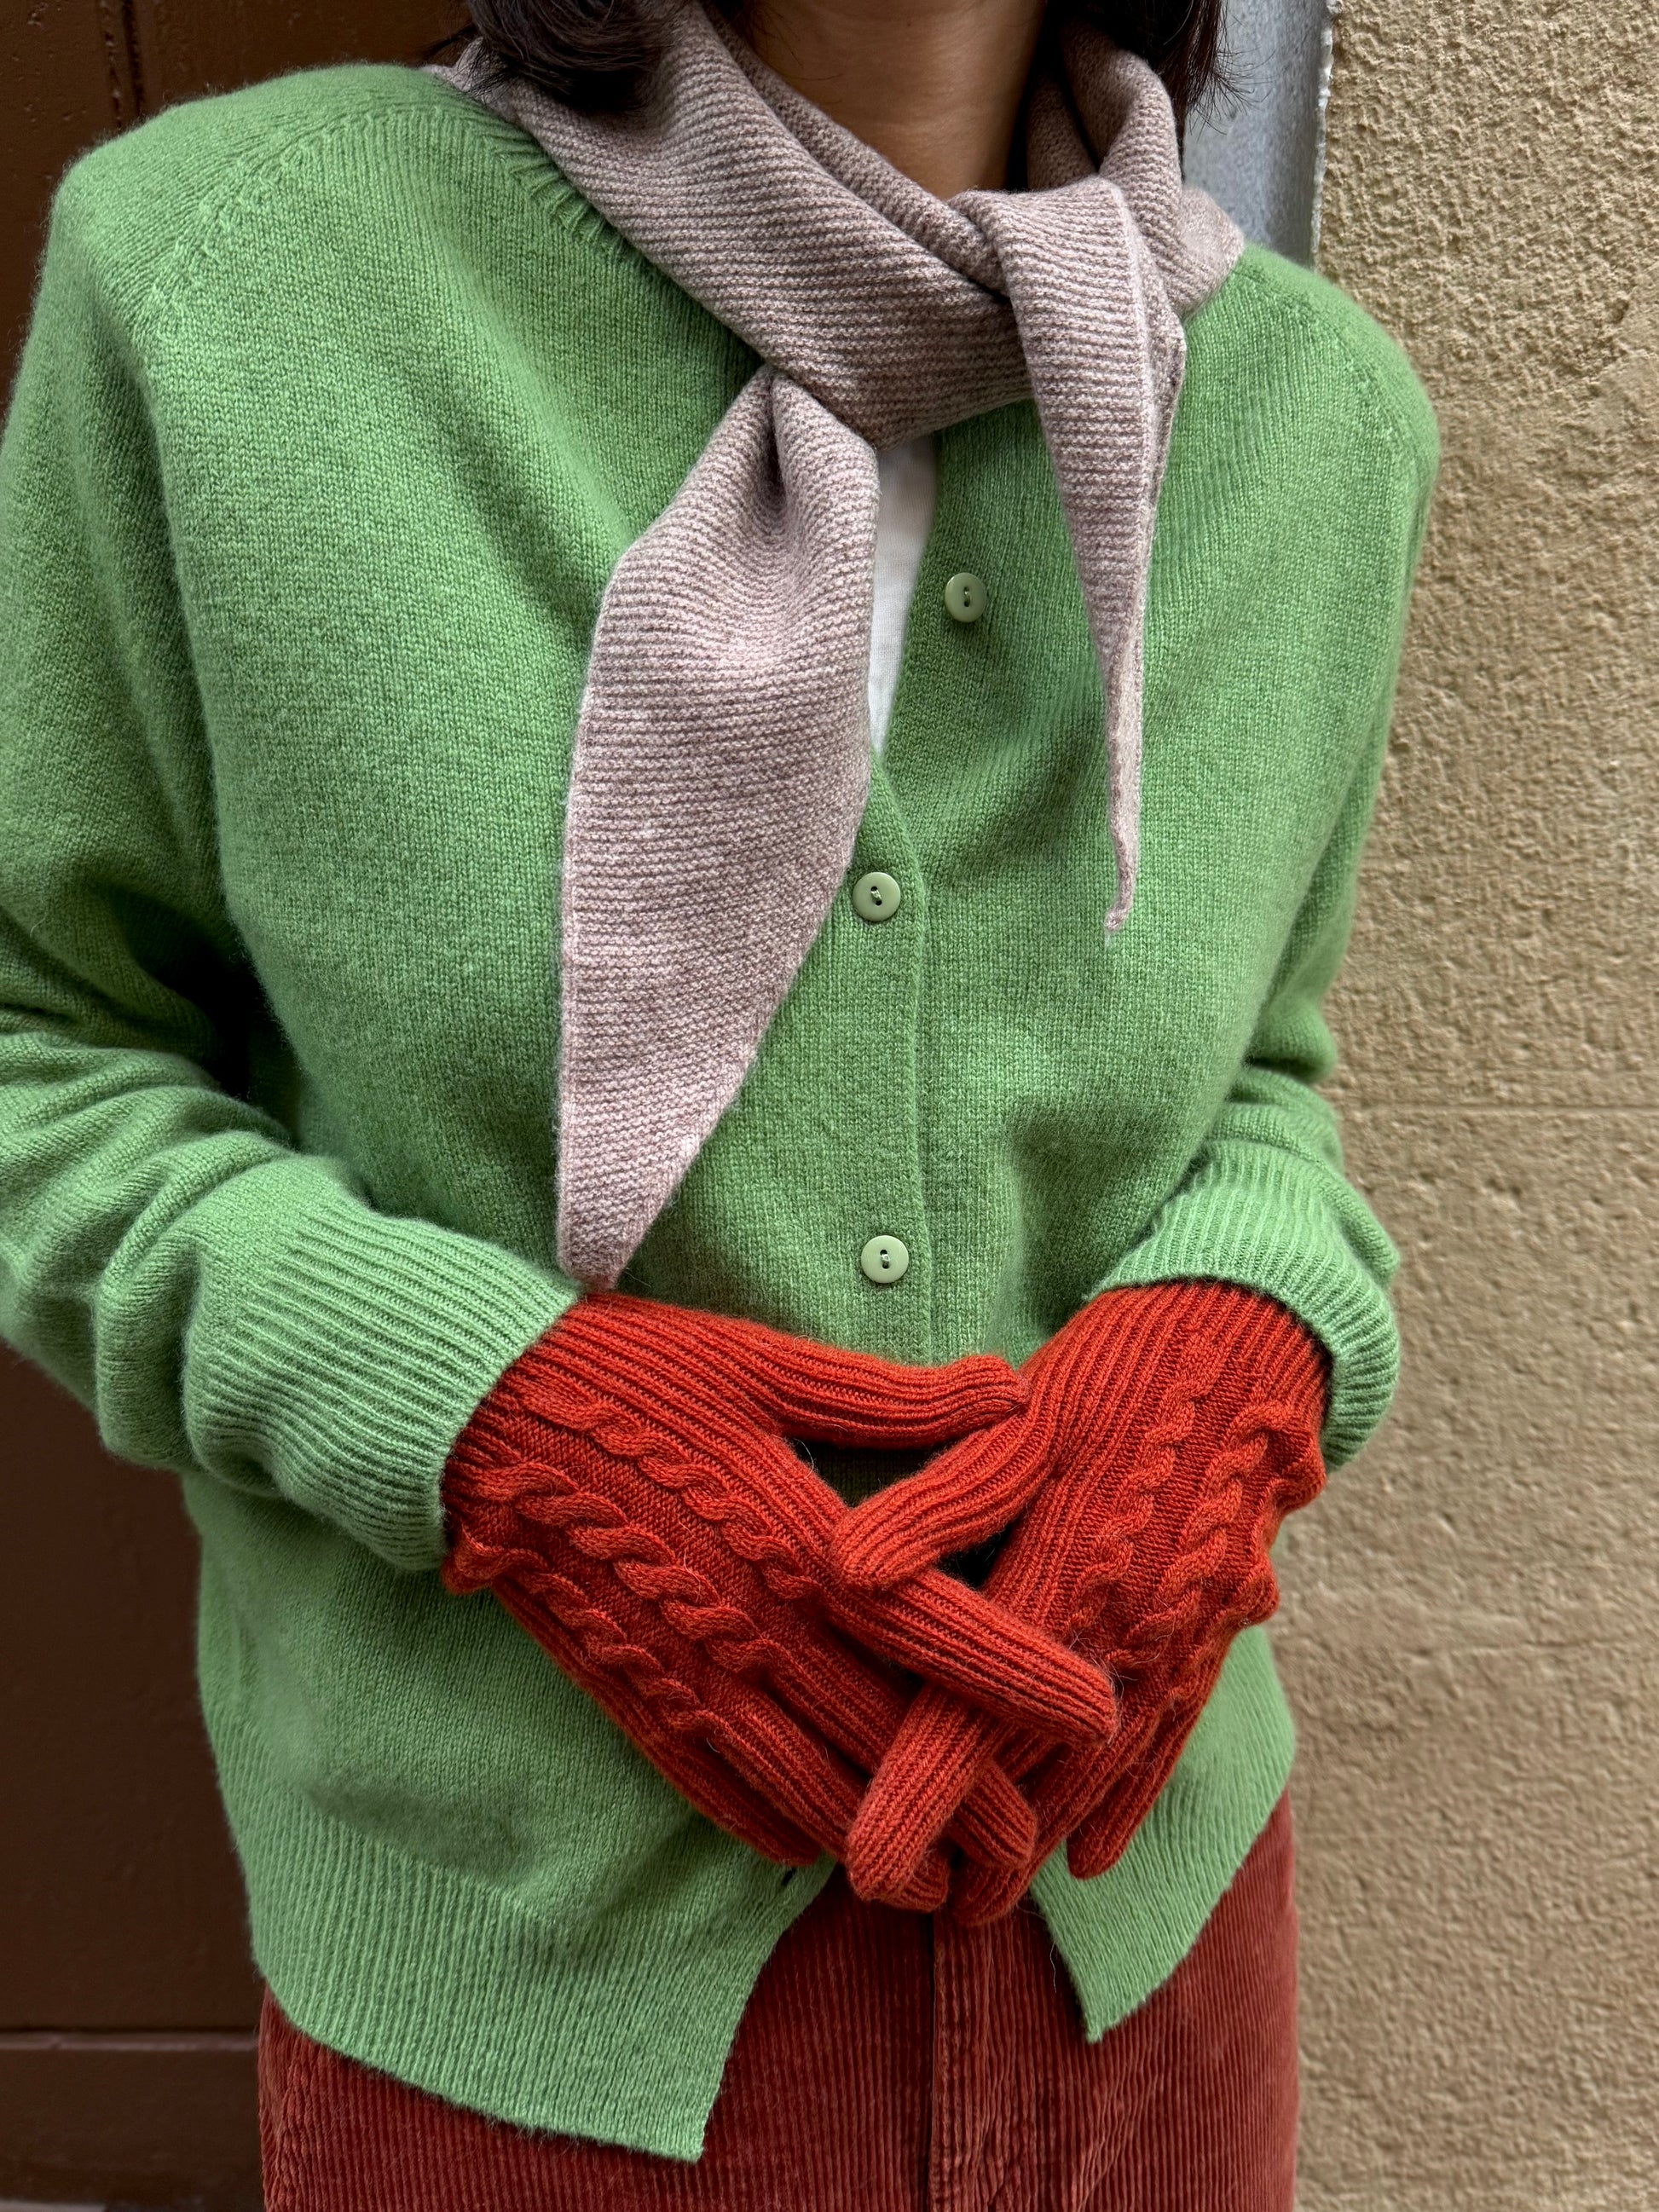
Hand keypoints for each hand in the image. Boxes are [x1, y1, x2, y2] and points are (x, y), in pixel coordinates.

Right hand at [441, 1292, 1117, 1904]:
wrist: (485, 1426)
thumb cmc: (640, 1381)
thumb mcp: (769, 1365)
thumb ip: (895, 1397)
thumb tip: (1012, 1396)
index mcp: (804, 1543)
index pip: (945, 1640)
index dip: (1032, 1684)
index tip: (1103, 1714)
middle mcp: (758, 1634)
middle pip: (897, 1758)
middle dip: (985, 1818)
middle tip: (1045, 1845)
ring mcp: (697, 1685)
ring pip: (821, 1813)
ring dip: (898, 1857)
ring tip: (960, 1881)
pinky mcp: (647, 1710)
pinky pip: (734, 1809)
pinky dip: (798, 1840)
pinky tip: (837, 1839)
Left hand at [826, 1281, 1327, 1914]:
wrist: (1256, 1340)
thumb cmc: (1118, 1369)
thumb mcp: (1020, 1417)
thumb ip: (938, 1502)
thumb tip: (843, 1572)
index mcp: (1074, 1574)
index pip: (975, 1712)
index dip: (917, 1793)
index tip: (861, 1867)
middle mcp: (1132, 1626)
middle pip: (1037, 1763)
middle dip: (969, 1837)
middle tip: (891, 1900)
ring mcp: (1183, 1637)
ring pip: (1104, 1767)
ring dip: (1041, 1833)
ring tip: (977, 1899)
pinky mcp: (1214, 1629)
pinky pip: (1169, 1738)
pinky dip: (1129, 1801)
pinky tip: (1093, 1855)